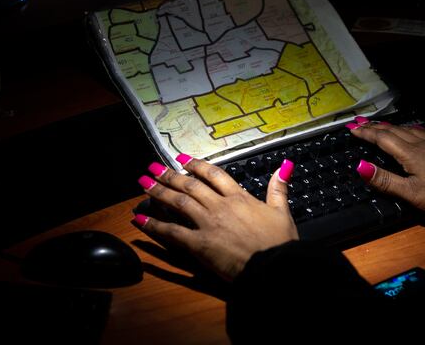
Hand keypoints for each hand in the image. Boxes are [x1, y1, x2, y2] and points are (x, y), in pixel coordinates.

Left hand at [133, 156, 297, 280]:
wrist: (273, 266)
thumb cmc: (279, 241)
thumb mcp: (282, 211)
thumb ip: (278, 188)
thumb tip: (284, 166)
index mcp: (239, 198)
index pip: (214, 175)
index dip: (196, 165)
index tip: (181, 158)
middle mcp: (220, 206)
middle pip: (191, 186)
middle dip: (170, 175)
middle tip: (153, 167)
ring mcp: (208, 224)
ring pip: (179, 203)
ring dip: (160, 192)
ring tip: (144, 183)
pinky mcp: (200, 244)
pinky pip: (173, 233)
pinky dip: (155, 225)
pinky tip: (140, 219)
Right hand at [350, 121, 424, 213]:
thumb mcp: (411, 193)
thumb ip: (385, 180)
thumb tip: (360, 165)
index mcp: (409, 153)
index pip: (382, 138)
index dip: (365, 133)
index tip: (351, 129)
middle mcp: (420, 142)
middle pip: (393, 130)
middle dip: (374, 126)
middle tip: (359, 123)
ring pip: (408, 128)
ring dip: (391, 126)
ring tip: (380, 125)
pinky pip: (424, 131)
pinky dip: (411, 128)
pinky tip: (413, 129)